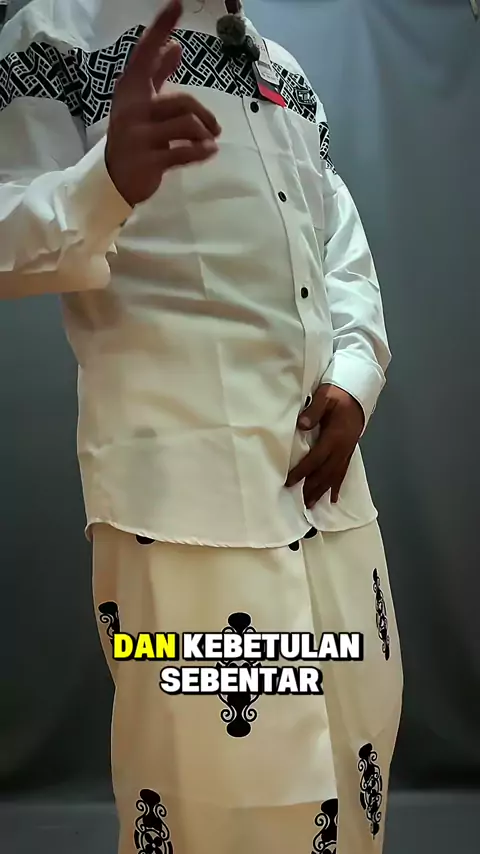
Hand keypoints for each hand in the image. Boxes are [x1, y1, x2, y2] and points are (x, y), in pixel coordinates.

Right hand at [105, 0, 221, 207]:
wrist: (114, 180)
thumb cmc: (133, 138)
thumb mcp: (141, 104)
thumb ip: (157, 76)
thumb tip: (175, 46)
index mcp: (130, 91)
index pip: (145, 54)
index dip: (160, 29)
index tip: (177, 4)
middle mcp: (132, 109)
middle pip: (182, 101)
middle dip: (204, 115)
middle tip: (214, 129)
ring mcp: (139, 136)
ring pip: (186, 125)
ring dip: (204, 135)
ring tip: (209, 143)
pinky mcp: (148, 161)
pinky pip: (184, 151)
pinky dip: (202, 151)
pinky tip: (208, 152)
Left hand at [285, 384, 364, 507]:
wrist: (358, 393)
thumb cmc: (338, 394)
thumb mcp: (325, 396)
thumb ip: (314, 410)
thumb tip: (302, 425)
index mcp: (334, 437)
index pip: (315, 459)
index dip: (302, 471)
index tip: (290, 482)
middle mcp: (342, 448)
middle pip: (325, 473)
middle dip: (312, 488)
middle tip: (301, 503)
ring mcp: (347, 452)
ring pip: (334, 476)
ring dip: (323, 491)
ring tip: (312, 505)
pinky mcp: (349, 452)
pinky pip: (343, 472)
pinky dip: (337, 486)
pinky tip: (334, 498)